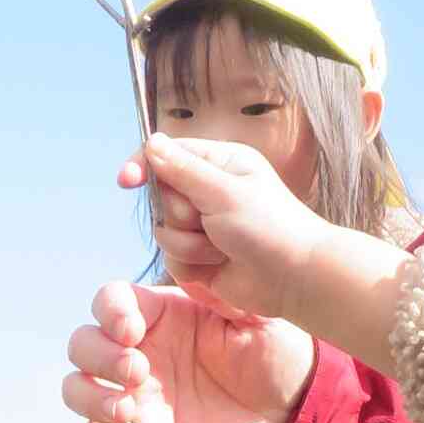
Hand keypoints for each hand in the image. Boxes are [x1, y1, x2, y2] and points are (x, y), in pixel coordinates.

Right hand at [62, 279, 314, 422]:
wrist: (291, 412)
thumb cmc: (277, 356)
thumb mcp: (257, 317)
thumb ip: (221, 295)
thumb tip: (187, 271)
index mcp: (160, 315)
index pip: (109, 301)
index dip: (109, 313)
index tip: (133, 330)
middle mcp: (140, 352)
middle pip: (83, 343)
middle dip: (98, 357)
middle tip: (138, 373)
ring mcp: (138, 396)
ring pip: (77, 389)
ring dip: (90, 398)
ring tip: (128, 410)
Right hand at [128, 134, 326, 318]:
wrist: (296, 279)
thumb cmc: (271, 228)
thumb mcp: (224, 192)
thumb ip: (183, 170)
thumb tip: (151, 144)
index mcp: (220, 162)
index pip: (166, 154)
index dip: (144, 165)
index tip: (127, 179)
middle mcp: (209, 191)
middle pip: (160, 197)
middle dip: (181, 215)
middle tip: (211, 221)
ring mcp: (204, 226)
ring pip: (164, 232)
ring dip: (190, 244)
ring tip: (223, 247)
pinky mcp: (202, 257)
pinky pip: (173, 259)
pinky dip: (193, 265)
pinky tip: (219, 265)